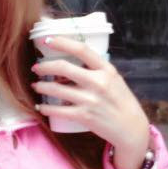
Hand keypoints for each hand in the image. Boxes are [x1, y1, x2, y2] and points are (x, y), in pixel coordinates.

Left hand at [31, 35, 150, 168]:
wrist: (131, 128)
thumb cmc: (122, 102)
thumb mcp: (114, 80)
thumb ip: (97, 70)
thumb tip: (72, 64)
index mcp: (106, 70)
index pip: (82, 49)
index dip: (62, 42)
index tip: (47, 40)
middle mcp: (98, 82)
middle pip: (63, 68)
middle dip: (44, 66)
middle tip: (36, 68)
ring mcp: (90, 100)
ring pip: (56, 89)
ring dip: (41, 86)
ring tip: (36, 86)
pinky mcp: (84, 116)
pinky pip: (57, 110)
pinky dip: (46, 108)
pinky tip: (41, 106)